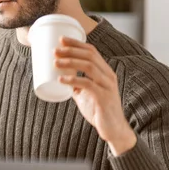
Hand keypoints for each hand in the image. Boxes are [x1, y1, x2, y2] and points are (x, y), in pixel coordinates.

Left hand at [54, 37, 135, 155]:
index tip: (61, 39)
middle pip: (90, 55)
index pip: (92, 51)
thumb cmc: (100, 111)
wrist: (114, 130)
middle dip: (71, 50)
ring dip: (70, 62)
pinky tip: (61, 79)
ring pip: (89, 67)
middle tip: (55, 50)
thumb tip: (63, 80)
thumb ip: (77, 86)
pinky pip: (87, 84)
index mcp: (105, 72)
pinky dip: (73, 80)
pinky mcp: (104, 97)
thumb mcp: (87, 95)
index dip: (77, 43)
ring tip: (55, 62)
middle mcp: (108, 76)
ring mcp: (107, 86)